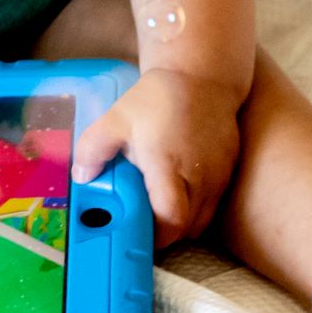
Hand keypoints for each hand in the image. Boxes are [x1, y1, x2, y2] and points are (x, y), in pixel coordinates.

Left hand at [74, 67, 241, 247]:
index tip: (137, 234)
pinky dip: (196, 209)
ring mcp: (219, 176)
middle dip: (165, 234)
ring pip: (203, 221)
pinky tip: (179, 192)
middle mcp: (199, 177)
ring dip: (181, 223)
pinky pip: (214, 204)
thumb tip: (81, 177)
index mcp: (168, 166)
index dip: (155, 236)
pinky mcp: (229, 171)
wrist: (203, 76)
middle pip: (187, 228)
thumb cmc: (157, 99)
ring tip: (160, 209)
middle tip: (144, 225)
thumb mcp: (116, 118)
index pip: (171, 219)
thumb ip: (93, 149)